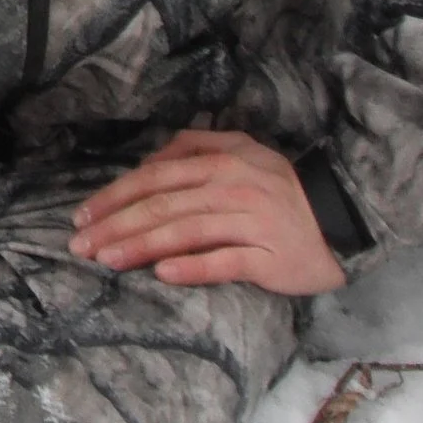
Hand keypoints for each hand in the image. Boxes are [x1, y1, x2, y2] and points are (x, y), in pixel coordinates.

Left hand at [69, 128, 346, 293]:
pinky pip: (225, 262)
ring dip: (142, 246)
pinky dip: (193, 267)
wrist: (342, 216)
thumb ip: (196, 147)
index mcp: (220, 162)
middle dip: (116, 225)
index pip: (155, 177)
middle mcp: (231, 188)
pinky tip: (163, 274)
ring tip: (107, 259)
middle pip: (163, 205)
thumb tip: (151, 159)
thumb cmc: (282, 187)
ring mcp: (249, 223)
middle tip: (81, 245)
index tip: (83, 216)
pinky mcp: (267, 257)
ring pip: (186, 231)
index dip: (115, 196)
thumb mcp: (243, 151)